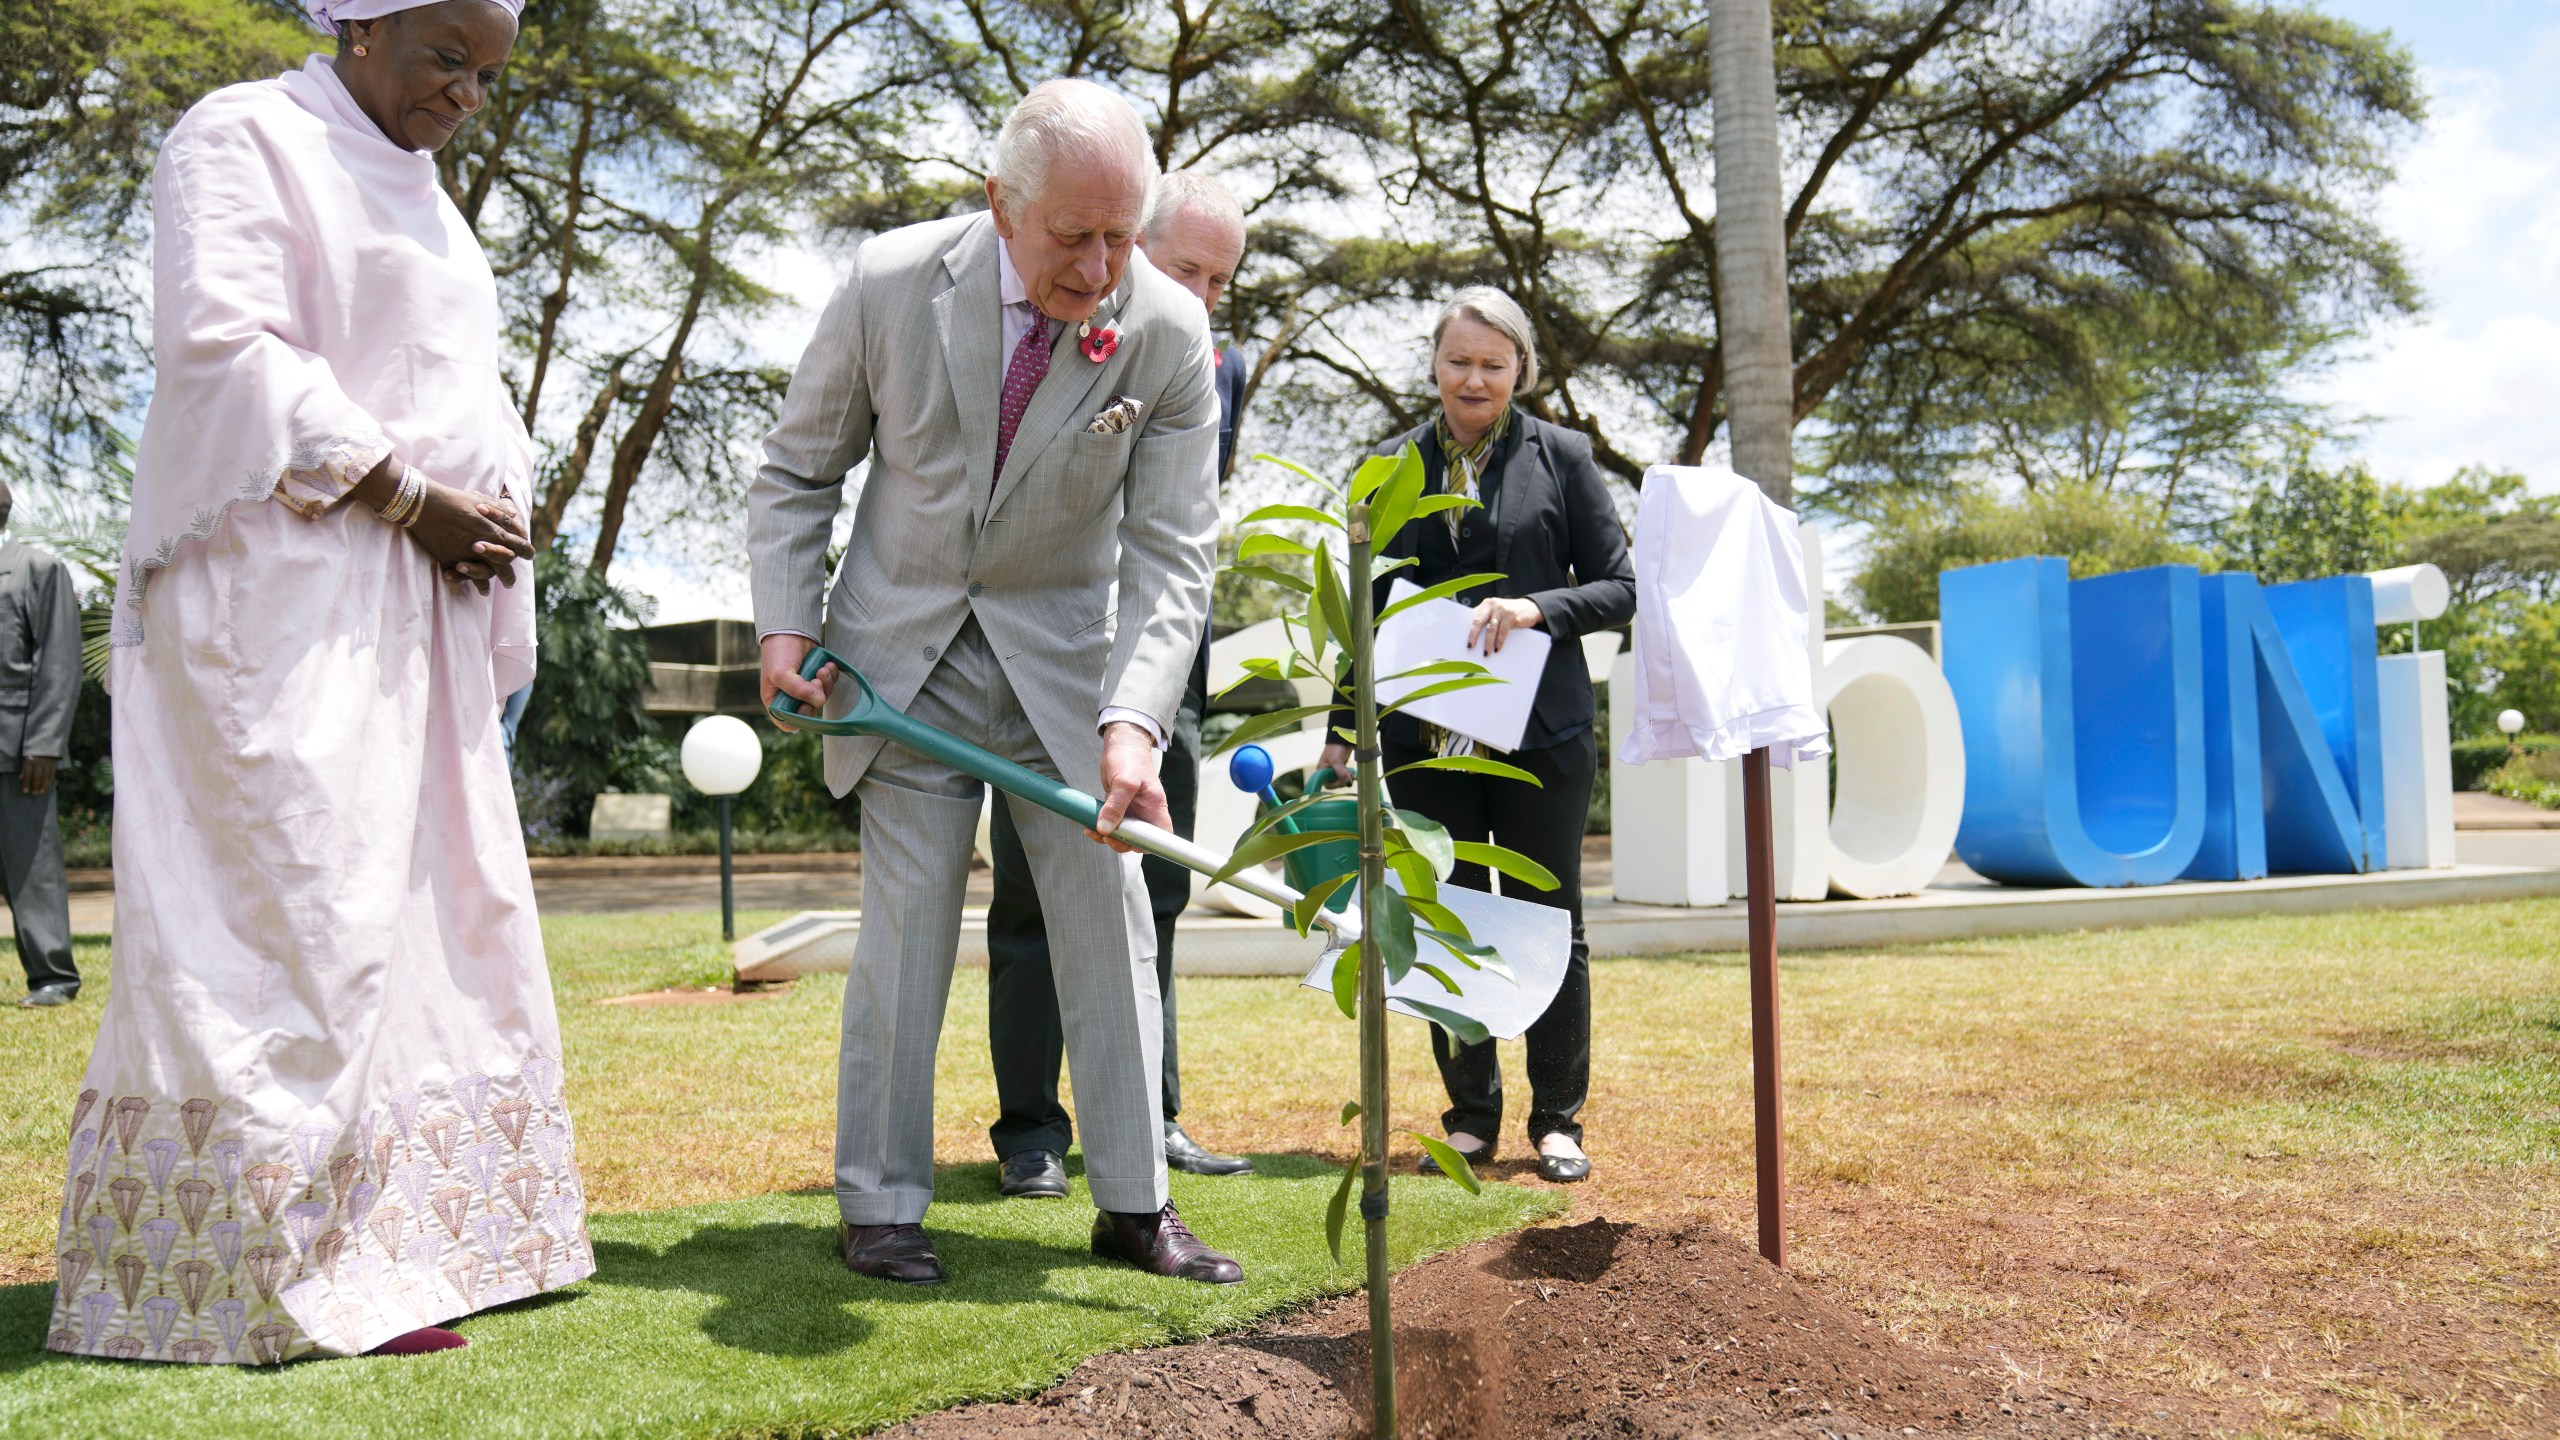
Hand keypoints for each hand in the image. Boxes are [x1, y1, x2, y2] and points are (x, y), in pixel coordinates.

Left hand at [18, 756, 53, 795]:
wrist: (45, 743)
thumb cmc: (32, 753)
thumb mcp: (25, 758)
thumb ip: (23, 768)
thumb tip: (20, 778)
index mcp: (30, 760)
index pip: (27, 774)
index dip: (26, 783)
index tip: (25, 791)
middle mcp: (39, 762)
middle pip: (37, 776)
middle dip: (35, 786)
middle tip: (34, 793)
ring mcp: (47, 763)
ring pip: (45, 776)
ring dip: (43, 785)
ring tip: (41, 791)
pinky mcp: (53, 763)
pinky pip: (52, 773)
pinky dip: (49, 779)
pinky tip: (47, 784)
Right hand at [409, 484, 533, 594]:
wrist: (423, 504)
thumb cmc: (453, 499)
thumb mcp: (480, 501)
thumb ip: (499, 512)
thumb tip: (515, 515)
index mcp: (494, 530)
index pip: (518, 545)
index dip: (526, 551)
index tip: (529, 554)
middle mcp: (484, 545)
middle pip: (505, 565)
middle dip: (508, 576)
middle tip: (509, 584)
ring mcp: (467, 555)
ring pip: (485, 575)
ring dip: (487, 584)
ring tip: (486, 592)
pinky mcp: (450, 559)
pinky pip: (462, 577)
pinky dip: (466, 583)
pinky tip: (465, 588)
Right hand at [760, 633, 836, 730]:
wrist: (790, 631)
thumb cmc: (778, 652)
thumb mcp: (781, 672)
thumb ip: (797, 689)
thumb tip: (819, 701)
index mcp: (776, 701)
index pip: (789, 722)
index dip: (801, 718)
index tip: (807, 704)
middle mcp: (791, 698)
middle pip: (810, 711)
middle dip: (817, 696)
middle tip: (817, 679)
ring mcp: (805, 690)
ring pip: (822, 698)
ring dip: (826, 685)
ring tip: (823, 669)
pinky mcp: (816, 679)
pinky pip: (829, 686)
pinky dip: (831, 677)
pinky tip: (829, 666)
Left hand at [1089, 720, 1168, 851]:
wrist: (1120, 743)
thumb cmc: (1129, 757)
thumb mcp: (1124, 781)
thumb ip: (1116, 805)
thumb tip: (1106, 828)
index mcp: (1155, 807)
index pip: (1160, 835)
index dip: (1148, 845)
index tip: (1128, 843)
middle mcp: (1145, 811)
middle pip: (1138, 839)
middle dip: (1120, 842)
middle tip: (1104, 835)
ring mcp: (1131, 810)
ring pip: (1122, 833)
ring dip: (1106, 836)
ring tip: (1091, 830)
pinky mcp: (1117, 807)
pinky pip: (1110, 822)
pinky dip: (1099, 826)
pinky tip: (1087, 823)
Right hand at [1317, 743, 1352, 782]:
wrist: (1342, 737)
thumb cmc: (1335, 748)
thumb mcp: (1336, 761)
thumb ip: (1341, 774)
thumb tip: (1348, 784)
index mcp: (1321, 770)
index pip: (1328, 784)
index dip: (1336, 785)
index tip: (1343, 781)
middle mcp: (1327, 772)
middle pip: (1335, 784)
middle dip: (1343, 781)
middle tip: (1350, 776)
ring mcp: (1334, 770)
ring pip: (1341, 780)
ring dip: (1347, 778)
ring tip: (1351, 774)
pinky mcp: (1341, 768)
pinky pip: (1345, 776)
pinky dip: (1349, 776)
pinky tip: (1352, 773)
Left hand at [1466, 596, 1542, 653]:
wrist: (1530, 608)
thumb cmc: (1509, 613)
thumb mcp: (1496, 613)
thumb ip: (1486, 619)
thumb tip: (1473, 637)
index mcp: (1485, 605)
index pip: (1472, 617)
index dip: (1466, 628)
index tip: (1460, 639)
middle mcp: (1491, 605)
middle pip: (1478, 621)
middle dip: (1473, 635)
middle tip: (1470, 647)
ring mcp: (1501, 610)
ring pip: (1491, 628)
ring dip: (1488, 642)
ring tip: (1486, 653)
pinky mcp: (1511, 615)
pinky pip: (1503, 631)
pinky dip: (1499, 641)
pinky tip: (1497, 648)